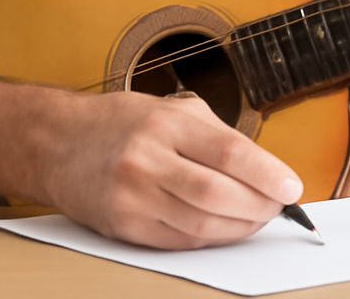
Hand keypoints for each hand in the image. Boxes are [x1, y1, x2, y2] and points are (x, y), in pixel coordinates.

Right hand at [41, 90, 302, 248]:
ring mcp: (132, 196)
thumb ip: (216, 135)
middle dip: (259, 205)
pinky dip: (211, 238)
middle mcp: (146, 158)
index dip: (267, 172)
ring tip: (259, 217)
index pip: (228, 152)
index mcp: (164, 122)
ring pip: (201, 223)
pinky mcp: (123, 226)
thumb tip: (264, 168)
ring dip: (240, 226)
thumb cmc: (122, 122)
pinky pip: (179, 241)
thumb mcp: (170, 109)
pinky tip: (227, 229)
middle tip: (279, 205)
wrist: (58, 143)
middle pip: (217, 193)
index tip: (291, 186)